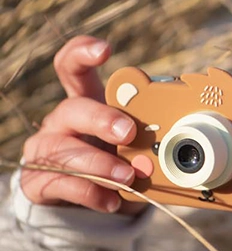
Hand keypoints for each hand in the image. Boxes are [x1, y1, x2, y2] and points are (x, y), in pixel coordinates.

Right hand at [21, 35, 141, 213]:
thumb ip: (147, 138)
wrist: (88, 196)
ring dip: (101, 164)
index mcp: (85, 101)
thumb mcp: (131, 142)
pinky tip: (113, 200)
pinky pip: (62, 184)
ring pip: (66, 151)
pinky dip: (91, 193)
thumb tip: (174, 142)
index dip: (82, 52)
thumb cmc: (115, 157)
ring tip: (128, 176)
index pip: (72, 68)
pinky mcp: (39, 181)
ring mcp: (46, 150)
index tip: (105, 50)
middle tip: (129, 132)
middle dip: (102, 119)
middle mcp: (62, 121)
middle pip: (73, 108)